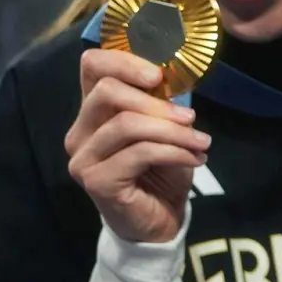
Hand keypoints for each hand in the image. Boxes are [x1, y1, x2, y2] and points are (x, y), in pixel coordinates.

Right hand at [66, 49, 210, 243]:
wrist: (159, 220)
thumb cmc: (161, 170)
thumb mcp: (165, 128)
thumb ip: (161, 101)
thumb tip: (177, 73)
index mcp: (94, 111)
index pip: (92, 66)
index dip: (124, 61)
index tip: (160, 74)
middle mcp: (80, 131)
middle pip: (107, 91)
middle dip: (156, 102)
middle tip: (190, 118)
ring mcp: (83, 158)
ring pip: (127, 124)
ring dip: (173, 131)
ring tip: (201, 142)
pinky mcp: (96, 181)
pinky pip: (139, 153)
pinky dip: (174, 151)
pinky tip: (194, 158)